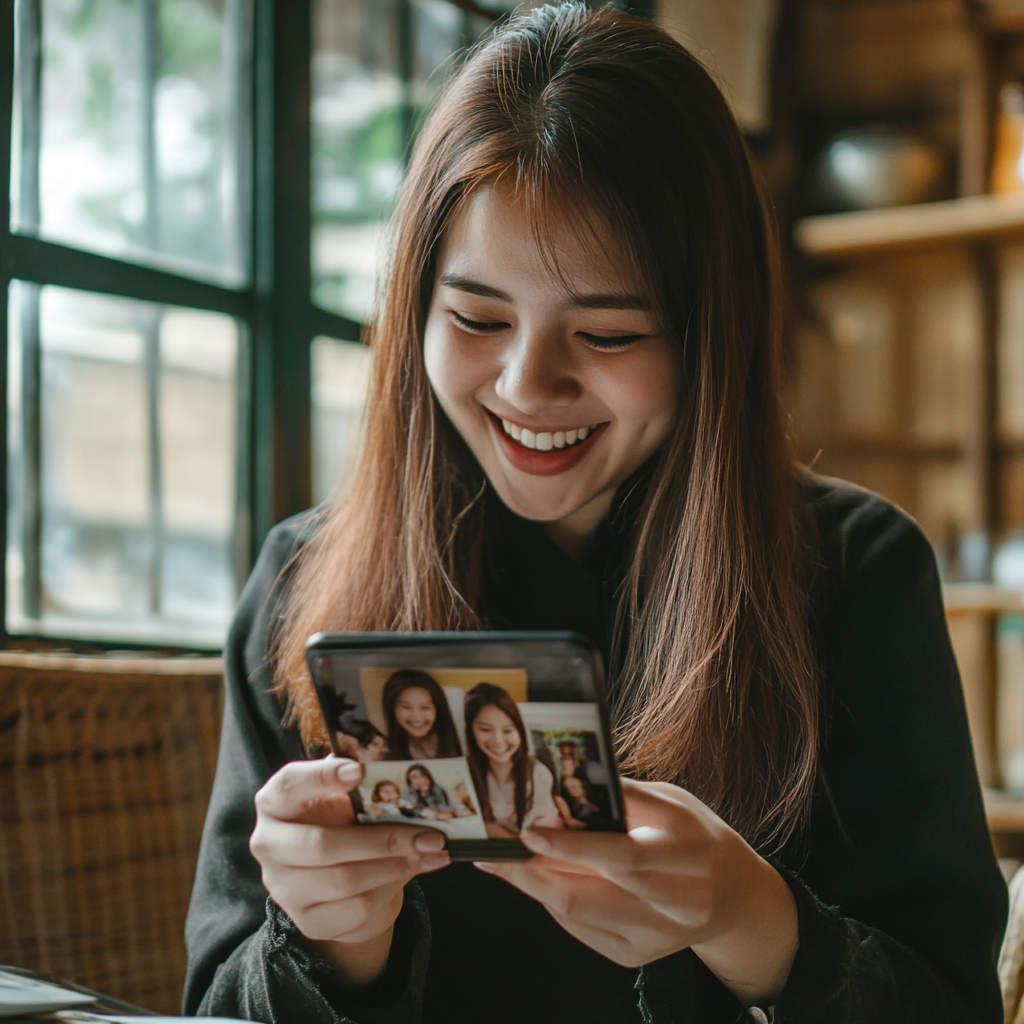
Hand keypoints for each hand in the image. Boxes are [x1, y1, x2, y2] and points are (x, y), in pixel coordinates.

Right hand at [250, 756, 449, 984]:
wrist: (337, 878)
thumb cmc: (340, 823)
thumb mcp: (343, 798)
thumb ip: (360, 784)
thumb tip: (397, 768)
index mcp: (275, 802)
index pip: (290, 785)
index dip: (322, 776)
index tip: (359, 771)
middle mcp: (269, 845)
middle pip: (322, 844)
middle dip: (383, 840)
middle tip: (428, 834)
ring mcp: (284, 888)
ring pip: (343, 880)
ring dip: (396, 865)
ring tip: (430, 851)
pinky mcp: (308, 921)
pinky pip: (355, 908)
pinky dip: (390, 889)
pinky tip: (411, 872)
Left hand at [476, 778, 796, 1005]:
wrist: (733, 894)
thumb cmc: (693, 835)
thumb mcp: (670, 802)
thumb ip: (623, 796)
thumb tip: (564, 785)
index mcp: (687, 854)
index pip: (624, 854)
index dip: (573, 846)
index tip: (531, 830)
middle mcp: (677, 902)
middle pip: (593, 892)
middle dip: (536, 870)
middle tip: (499, 848)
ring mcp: (658, 936)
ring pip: (579, 914)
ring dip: (535, 885)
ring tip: (507, 860)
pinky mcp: (639, 957)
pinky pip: (581, 930)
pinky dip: (553, 902)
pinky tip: (541, 880)